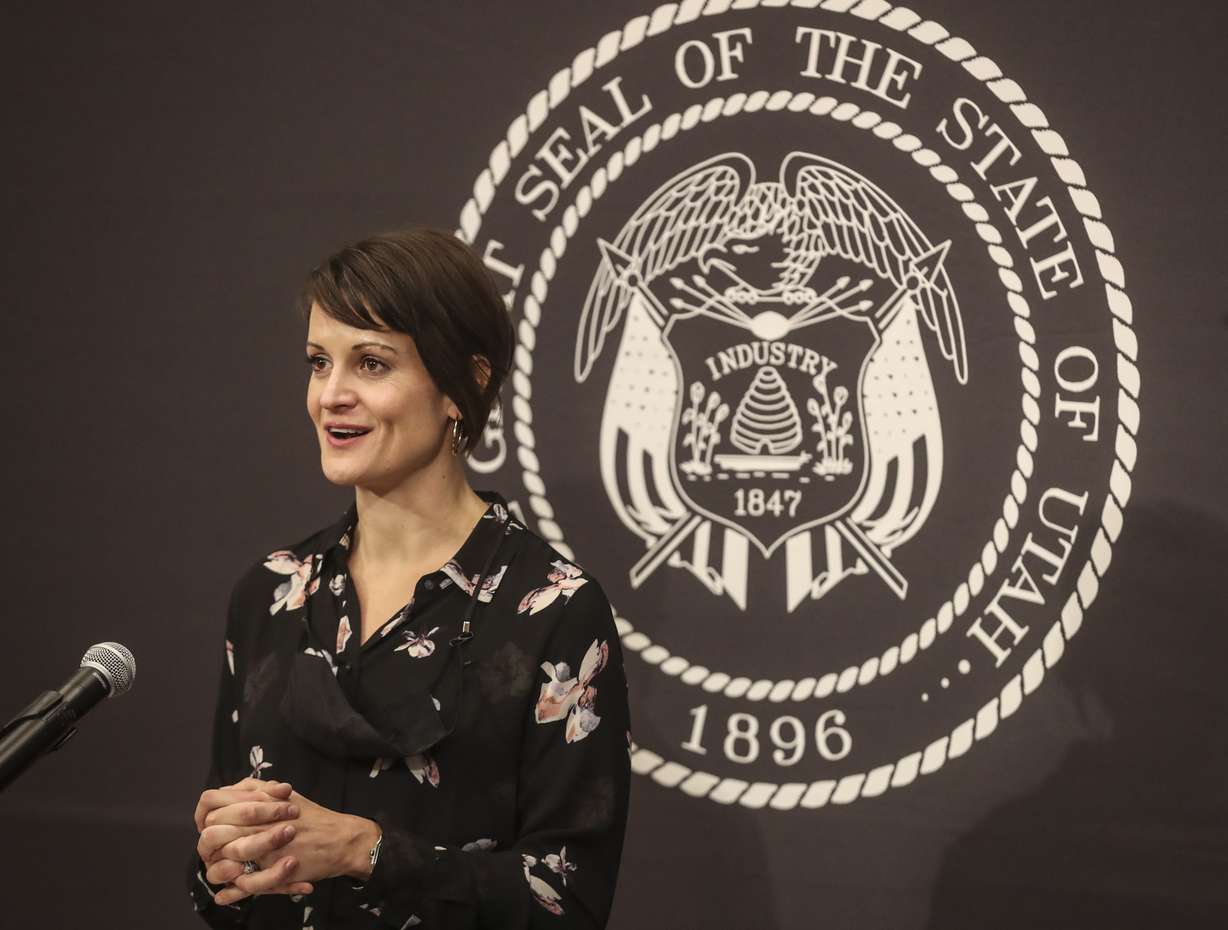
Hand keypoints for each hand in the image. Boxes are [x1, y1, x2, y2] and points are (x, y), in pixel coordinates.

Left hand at [203, 786, 378, 905]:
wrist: (341, 840)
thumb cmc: (315, 817)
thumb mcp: (287, 795)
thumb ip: (261, 788)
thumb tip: (238, 786)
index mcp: (259, 805)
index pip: (213, 805)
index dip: (207, 813)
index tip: (212, 821)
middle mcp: (257, 826)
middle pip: (213, 832)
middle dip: (209, 840)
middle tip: (214, 845)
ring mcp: (263, 851)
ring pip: (222, 862)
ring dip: (217, 867)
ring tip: (219, 868)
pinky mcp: (271, 873)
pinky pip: (242, 886)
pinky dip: (230, 893)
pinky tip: (224, 895)